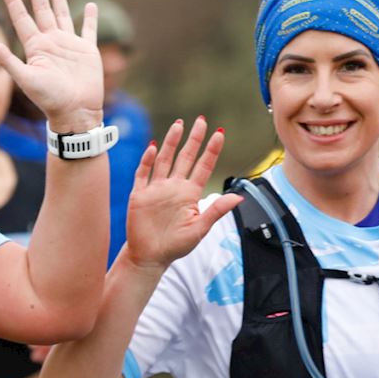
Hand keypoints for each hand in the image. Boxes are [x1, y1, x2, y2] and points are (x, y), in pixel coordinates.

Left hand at [0, 0, 102, 131]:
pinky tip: (91, 6)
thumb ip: (7, 60)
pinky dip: (90, 18)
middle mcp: (50, 43)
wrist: (75, 113)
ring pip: (62, 14)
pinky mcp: (87, 51)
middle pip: (41, 10)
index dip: (13, 0)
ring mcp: (69, 45)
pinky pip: (88, 30)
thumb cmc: (50, 99)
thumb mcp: (26, 78)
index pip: (21, 18)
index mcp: (35, 47)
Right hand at [121, 118, 240, 271]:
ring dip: (171, 142)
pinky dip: (148, 160)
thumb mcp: (200, 229)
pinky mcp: (139, 194)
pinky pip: (143, 173)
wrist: (150, 257)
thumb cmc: (176, 245)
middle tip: (201, 120)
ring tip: (179, 125)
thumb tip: (238, 197)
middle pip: (185, 157)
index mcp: (190, 193)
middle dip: (193, 139)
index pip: (203, 166)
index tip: (220, 133)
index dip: (211, 150)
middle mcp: (174, 187)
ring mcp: (156, 189)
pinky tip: (154, 148)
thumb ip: (216, 210)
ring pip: (165, 159)